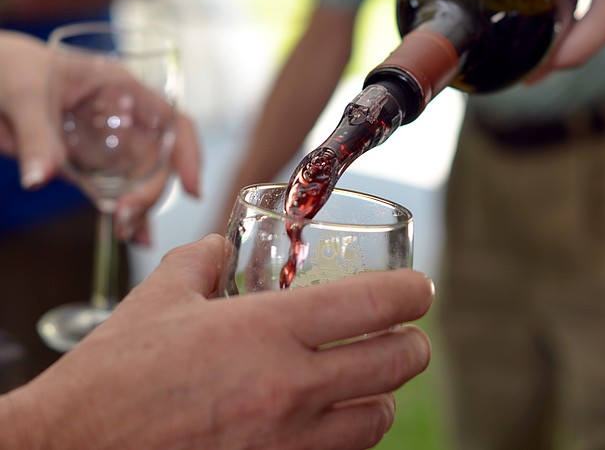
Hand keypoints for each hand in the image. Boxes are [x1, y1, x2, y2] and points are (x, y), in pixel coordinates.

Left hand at [0, 28, 201, 242]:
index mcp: (121, 89)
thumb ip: (36, 138)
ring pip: (140, 179)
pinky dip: (122, 214)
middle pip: (158, 159)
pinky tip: (133, 237)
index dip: (188, 153)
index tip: (192, 188)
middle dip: (152, 190)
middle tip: (127, 215)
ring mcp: (105, 142)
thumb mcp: (24, 95)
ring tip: (126, 233)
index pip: (172, 121)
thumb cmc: (9, 65)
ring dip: (140, 207)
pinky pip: (112, 191)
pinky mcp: (85, 164)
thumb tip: (39, 179)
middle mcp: (122, 118)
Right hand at [2, 234, 432, 449]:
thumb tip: (220, 245)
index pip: (373, 302)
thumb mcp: (158, 300)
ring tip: (371, 381)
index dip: (412, 292)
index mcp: (266, 329)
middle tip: (407, 334)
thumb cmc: (113, 376)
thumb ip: (200, 261)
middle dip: (414, 344)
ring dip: (385, 395)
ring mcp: (287, 439)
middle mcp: (289, 385)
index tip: (420, 288)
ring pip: (378, 419)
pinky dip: (350, 437)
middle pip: (396, 364)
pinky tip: (334, 421)